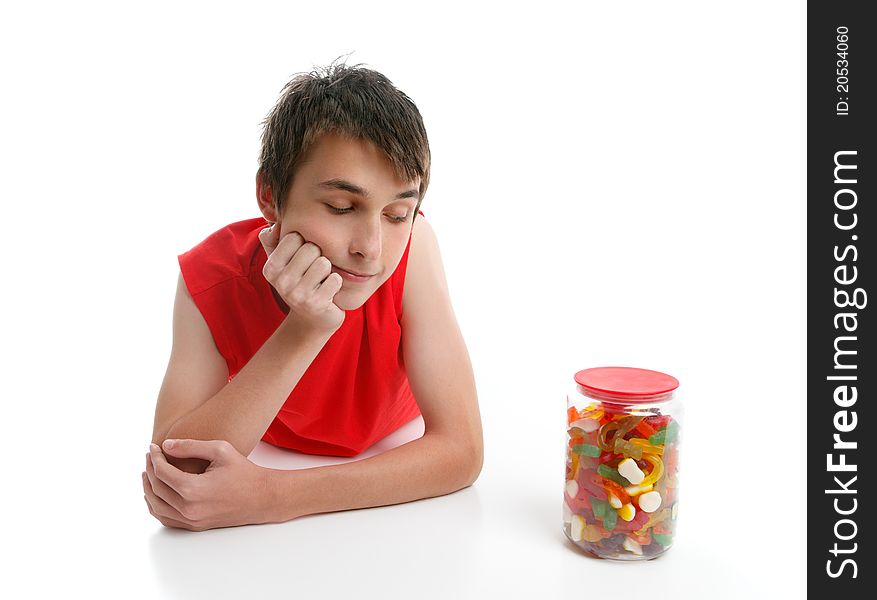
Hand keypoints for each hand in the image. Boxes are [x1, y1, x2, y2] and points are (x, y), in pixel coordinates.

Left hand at [142, 439, 271, 530]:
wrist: (262, 497)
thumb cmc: (244, 471)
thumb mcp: (220, 450)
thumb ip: (190, 446)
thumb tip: (165, 445)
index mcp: (193, 489)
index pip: (162, 472)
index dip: (155, 458)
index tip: (153, 447)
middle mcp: (189, 508)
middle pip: (156, 489)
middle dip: (150, 470)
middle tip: (150, 456)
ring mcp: (192, 520)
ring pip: (156, 507)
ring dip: (148, 489)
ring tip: (148, 473)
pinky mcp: (195, 526)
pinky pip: (166, 519)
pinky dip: (156, 507)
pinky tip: (156, 494)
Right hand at [259, 223, 344, 333]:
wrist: (312, 318)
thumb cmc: (300, 283)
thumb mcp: (283, 262)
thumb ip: (274, 241)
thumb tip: (273, 226)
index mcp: (270, 269)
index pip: (294, 237)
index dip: (304, 244)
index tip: (302, 260)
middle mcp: (281, 282)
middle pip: (311, 248)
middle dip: (318, 257)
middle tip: (313, 273)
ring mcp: (298, 295)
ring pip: (324, 262)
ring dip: (328, 271)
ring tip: (320, 281)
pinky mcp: (316, 305)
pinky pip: (335, 279)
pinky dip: (336, 283)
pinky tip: (328, 292)